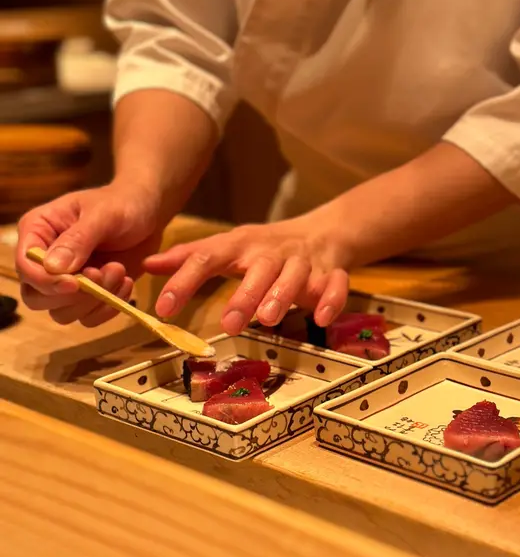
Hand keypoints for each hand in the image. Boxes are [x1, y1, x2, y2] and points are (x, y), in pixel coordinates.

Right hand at [16, 181, 163, 326]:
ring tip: (120, 271)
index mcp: (38, 231)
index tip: (75, 283)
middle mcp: (45, 260)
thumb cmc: (122, 204)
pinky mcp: (88, 295)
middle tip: (105, 273)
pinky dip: (107, 308)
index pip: (25, 266)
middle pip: (37, 298)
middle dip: (74, 295)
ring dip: (94, 301)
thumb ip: (78, 239)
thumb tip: (53, 268)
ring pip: (62, 313)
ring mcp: (65, 281)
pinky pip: (87, 318)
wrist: (147, 213)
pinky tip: (126, 284)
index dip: (45, 281)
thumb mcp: (103, 215)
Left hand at [144, 217, 350, 334]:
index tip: (163, 309)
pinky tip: (320, 318)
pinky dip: (331, 299)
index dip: (185, 280)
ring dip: (283, 295)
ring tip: (267, 320)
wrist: (322, 232)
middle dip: (244, 295)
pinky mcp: (331, 273)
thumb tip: (147, 263)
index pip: (207, 257)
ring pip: (295, 275)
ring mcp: (303, 262)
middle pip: (258, 269)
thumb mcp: (227, 247)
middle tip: (228, 324)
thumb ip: (190, 257)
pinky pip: (335, 284)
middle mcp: (271, 252)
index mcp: (241, 245)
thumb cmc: (264, 247)